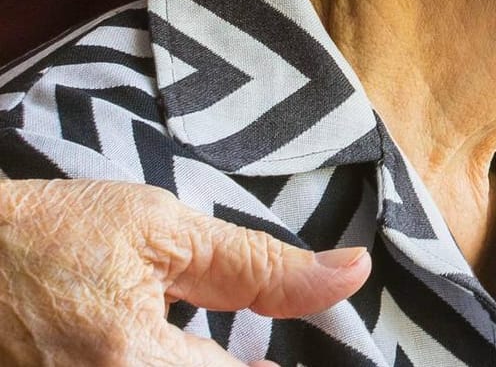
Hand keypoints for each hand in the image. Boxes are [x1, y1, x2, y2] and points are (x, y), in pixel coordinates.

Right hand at [0, 180, 369, 365]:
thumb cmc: (54, 232)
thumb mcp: (163, 230)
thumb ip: (260, 263)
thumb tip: (352, 273)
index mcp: (128, 359)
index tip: (296, 352)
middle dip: (231, 363)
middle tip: (254, 349)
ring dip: (202, 364)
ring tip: (210, 347)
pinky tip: (176, 355)